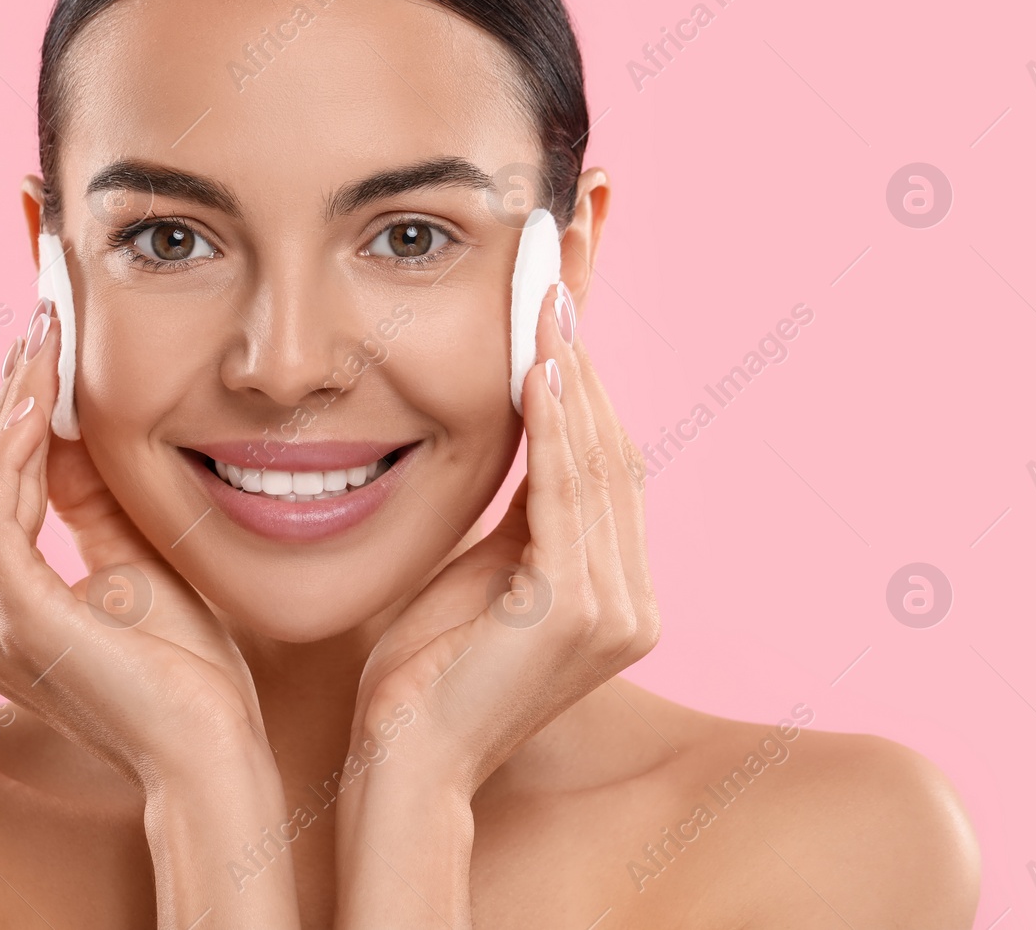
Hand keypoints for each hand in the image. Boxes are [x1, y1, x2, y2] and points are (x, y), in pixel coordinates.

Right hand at [0, 296, 273, 791]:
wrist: (212, 748)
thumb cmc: (190, 671)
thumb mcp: (137, 561)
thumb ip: (93, 502)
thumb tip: (69, 428)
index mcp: (11, 608)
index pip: (11, 491)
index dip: (26, 417)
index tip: (50, 349)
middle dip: (16, 397)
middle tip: (40, 321)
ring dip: (16, 408)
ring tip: (42, 339)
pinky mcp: (14, 620)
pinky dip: (15, 450)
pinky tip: (40, 398)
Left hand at [349, 279, 658, 800]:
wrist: (402, 764)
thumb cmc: (422, 674)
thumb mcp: (477, 573)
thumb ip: (515, 516)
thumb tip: (521, 426)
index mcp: (612, 590)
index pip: (603, 460)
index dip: (588, 377)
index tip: (563, 298)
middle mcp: (632, 599)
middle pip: (612, 448)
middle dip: (585, 355)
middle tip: (564, 272)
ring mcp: (616, 610)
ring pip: (596, 462)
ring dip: (569, 374)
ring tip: (545, 300)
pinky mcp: (580, 612)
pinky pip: (566, 495)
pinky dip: (553, 427)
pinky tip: (536, 368)